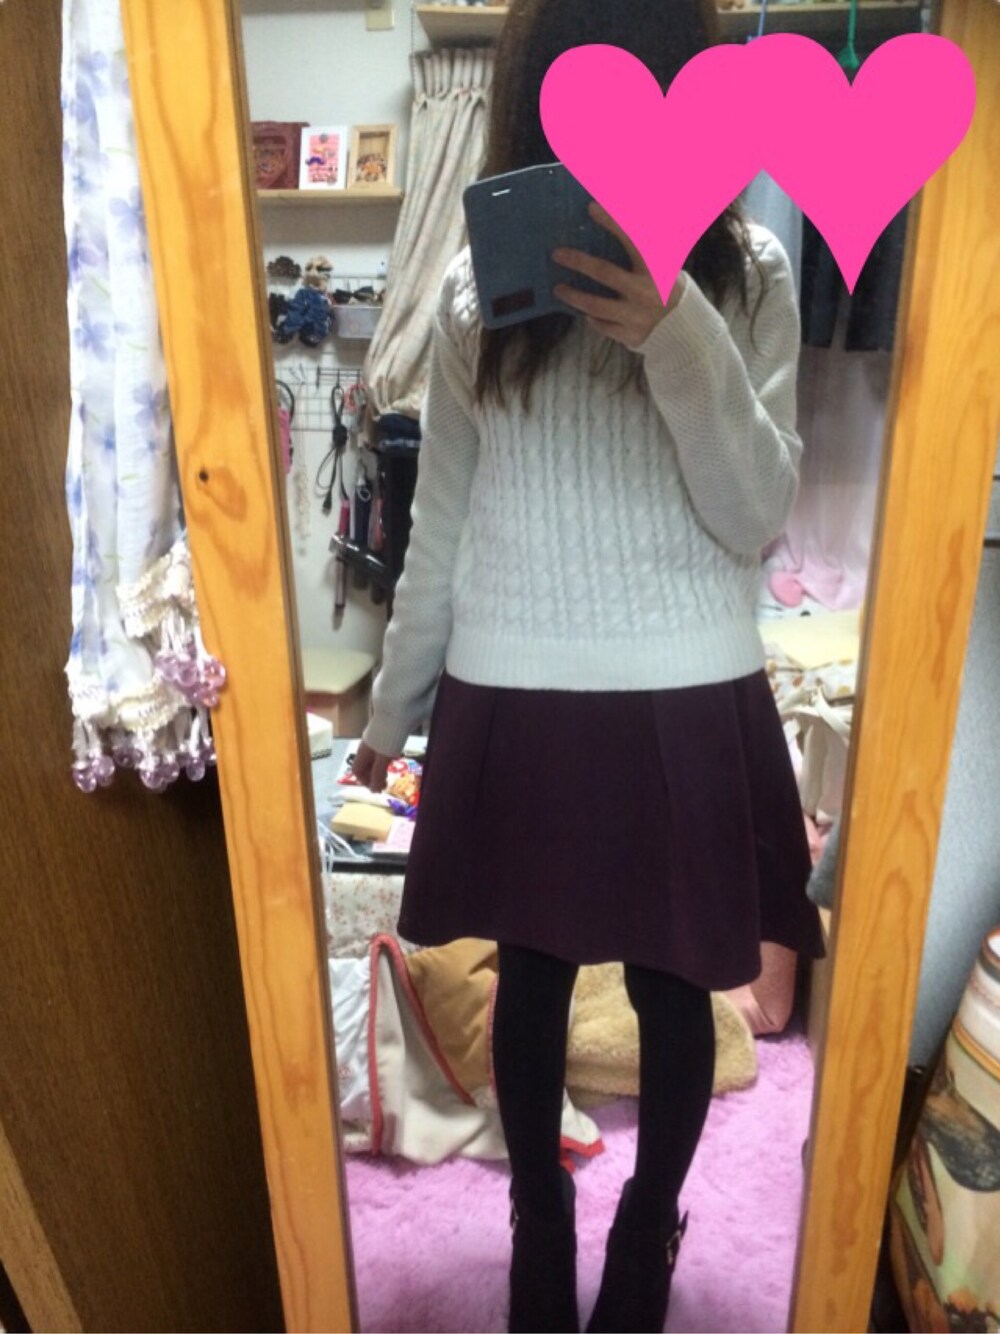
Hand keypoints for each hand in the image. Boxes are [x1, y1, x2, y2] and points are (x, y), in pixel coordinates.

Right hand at [352, 740, 392, 792]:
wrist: (396, 717)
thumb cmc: (387, 740)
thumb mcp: (383, 759)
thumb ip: (377, 774)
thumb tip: (374, 790)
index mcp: (362, 753)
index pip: (357, 771)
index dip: (364, 782)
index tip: (376, 788)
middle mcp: (365, 749)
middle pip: (365, 767)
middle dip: (373, 778)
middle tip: (384, 786)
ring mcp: (373, 744)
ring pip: (373, 762)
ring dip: (379, 771)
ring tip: (388, 778)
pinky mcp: (382, 740)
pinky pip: (380, 755)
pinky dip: (384, 763)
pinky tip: (392, 763)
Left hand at [552, 202, 683, 349]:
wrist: (687, 330)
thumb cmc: (667, 288)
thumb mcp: (664, 264)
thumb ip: (645, 246)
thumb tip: (618, 216)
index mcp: (656, 267)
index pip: (632, 239)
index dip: (612, 222)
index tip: (591, 207)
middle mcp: (645, 291)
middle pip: (604, 272)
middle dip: (578, 261)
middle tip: (556, 253)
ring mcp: (636, 315)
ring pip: (596, 306)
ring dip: (574, 296)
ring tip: (557, 288)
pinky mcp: (630, 336)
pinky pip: (603, 326)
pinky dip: (592, 318)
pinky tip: (585, 312)